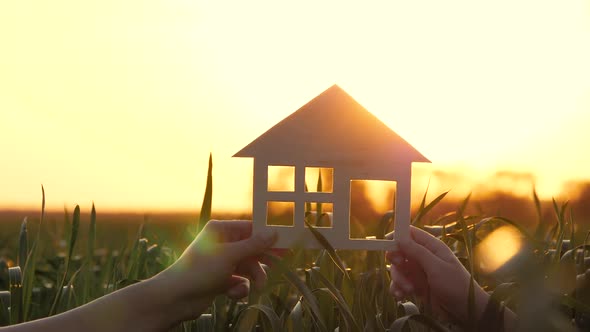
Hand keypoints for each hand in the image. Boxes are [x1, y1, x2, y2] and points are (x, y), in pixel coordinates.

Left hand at [153, 220, 276, 322]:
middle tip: (279, 265)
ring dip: (254, 277)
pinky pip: (239, 280)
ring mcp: (221, 262)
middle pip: (251, 249)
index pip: (250, 228)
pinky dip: (240, 288)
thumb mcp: (230, 255)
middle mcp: (222, 243)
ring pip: (248, 267)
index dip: (267, 236)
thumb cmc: (200, 270)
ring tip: (258, 286)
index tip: (285, 242)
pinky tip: (233, 293)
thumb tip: (273, 232)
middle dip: (262, 260)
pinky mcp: (220, 279)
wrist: (175, 298)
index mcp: (220, 230)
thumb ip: (254, 245)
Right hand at [386, 226, 488, 323]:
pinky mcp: (416, 286)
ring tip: (407, 290)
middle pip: (400, 253)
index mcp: (431, 247)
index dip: (397, 237)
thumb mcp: (436, 267)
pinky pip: (400, 284)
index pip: (410, 234)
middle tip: (401, 269)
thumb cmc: (455, 284)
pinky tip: (400, 296)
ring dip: (398, 279)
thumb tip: (400, 238)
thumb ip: (417, 252)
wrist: (465, 311)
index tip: (387, 245)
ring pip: (398, 270)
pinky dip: (397, 289)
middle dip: (396, 263)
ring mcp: (419, 272)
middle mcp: (423, 258)